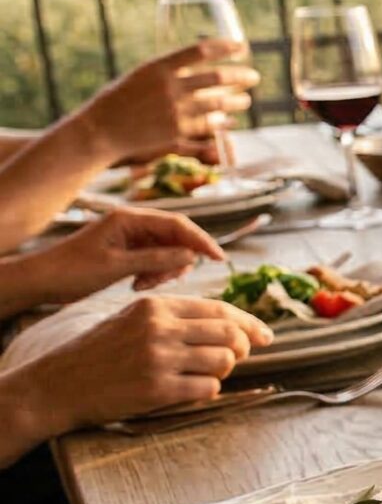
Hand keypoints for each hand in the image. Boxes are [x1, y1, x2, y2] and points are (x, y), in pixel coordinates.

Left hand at [0, 207, 226, 309]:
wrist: (40, 281)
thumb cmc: (71, 270)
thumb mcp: (116, 266)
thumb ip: (156, 260)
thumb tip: (191, 257)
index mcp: (129, 219)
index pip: (178, 224)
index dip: (201, 240)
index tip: (218, 258)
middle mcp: (132, 224)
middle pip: (176, 237)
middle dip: (178, 260)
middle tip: (164, 281)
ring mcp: (130, 238)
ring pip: (167, 251)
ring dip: (164, 270)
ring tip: (144, 285)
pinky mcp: (127, 252)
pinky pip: (154, 260)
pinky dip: (154, 274)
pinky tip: (138, 285)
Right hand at [11, 297, 272, 435]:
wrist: (59, 384)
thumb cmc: (101, 352)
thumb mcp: (132, 318)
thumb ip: (176, 317)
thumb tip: (232, 325)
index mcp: (155, 306)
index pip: (220, 309)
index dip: (249, 323)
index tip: (266, 334)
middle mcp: (159, 328)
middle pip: (230, 334)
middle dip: (243, 347)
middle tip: (239, 357)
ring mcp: (159, 359)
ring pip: (225, 361)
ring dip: (224, 370)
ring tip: (205, 373)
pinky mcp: (158, 390)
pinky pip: (208, 388)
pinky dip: (208, 390)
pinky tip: (190, 389)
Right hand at [73, 40, 258, 165]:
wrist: (99, 131)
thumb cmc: (117, 100)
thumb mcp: (140, 76)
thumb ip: (168, 72)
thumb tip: (199, 67)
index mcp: (158, 67)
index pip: (200, 50)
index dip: (225, 47)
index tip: (241, 46)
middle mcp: (169, 88)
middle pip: (217, 78)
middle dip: (241, 76)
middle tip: (254, 77)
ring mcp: (175, 112)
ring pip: (219, 105)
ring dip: (237, 102)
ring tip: (245, 100)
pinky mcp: (177, 134)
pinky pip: (209, 128)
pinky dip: (223, 125)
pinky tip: (229, 123)